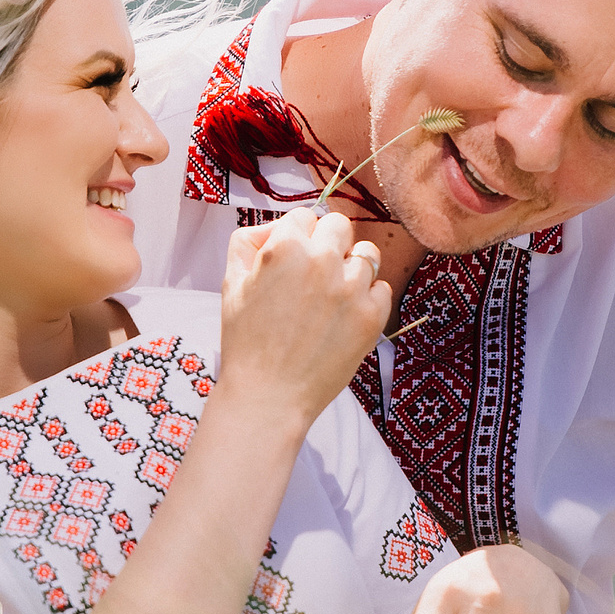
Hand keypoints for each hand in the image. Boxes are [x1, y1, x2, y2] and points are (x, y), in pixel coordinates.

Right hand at [217, 211, 390, 422]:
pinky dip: (368, 298)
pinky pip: (382, 288)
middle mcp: (322, 261)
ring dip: (352, 269)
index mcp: (285, 248)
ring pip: (367, 254)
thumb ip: (249, 242)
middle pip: (339, 226)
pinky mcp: (373, 315)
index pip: (304, 216)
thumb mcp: (231, 283)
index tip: (293, 260)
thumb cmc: (246, 341)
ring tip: (332, 297)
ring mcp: (352, 288)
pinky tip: (345, 317)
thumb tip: (277, 227)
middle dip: (328, 244)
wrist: (268, 396)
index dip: (297, 237)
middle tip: (314, 275)